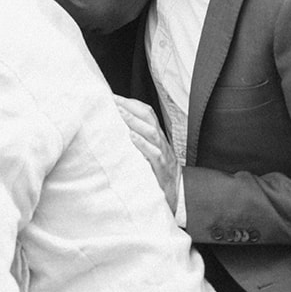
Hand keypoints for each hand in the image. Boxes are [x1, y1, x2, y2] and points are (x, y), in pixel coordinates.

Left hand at [113, 96, 180, 214]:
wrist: (178, 195)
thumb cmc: (159, 172)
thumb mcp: (149, 152)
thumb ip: (138, 139)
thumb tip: (116, 126)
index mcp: (156, 135)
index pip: (146, 112)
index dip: (131, 102)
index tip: (113, 95)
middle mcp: (160, 141)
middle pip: (148, 117)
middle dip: (129, 106)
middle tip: (112, 99)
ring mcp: (162, 154)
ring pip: (150, 132)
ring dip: (134, 120)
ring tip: (119, 112)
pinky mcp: (161, 169)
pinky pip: (154, 154)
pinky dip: (143, 144)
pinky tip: (131, 137)